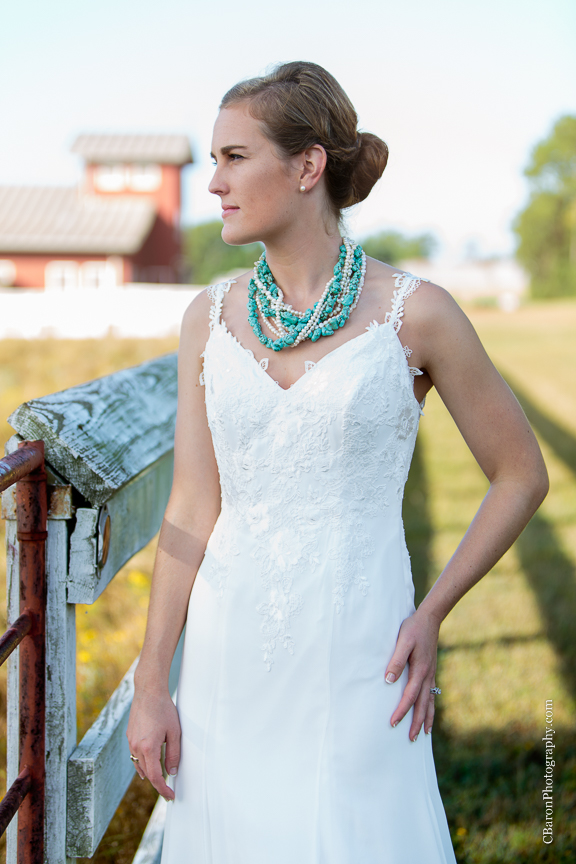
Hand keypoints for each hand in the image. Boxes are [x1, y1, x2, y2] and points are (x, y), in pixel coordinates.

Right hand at [127, 688, 180, 800]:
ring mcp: (131, 741)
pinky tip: (148, 764)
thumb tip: (172, 772)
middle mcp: (136, 747)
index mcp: (148, 748)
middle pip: (147, 773)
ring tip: (160, 780)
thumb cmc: (164, 709)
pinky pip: (135, 755)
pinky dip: (142, 763)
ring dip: (149, 773)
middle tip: (168, 791)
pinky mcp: (129, 736)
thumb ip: (173, 754)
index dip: (163, 789)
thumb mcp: (174, 732)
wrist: (148, 691)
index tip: (170, 796)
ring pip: (139, 765)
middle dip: (157, 784)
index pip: (155, 777)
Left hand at [384, 609, 439, 740]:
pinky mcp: (431, 671)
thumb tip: (389, 680)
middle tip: (411, 740)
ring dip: (426, 718)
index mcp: (420, 670)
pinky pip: (432, 694)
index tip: (393, 723)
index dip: (401, 711)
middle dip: (416, 722)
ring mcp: (431, 674)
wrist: (430, 619)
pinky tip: (428, 712)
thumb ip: (396, 660)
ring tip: (423, 734)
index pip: (410, 697)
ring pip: (430, 701)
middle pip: (423, 705)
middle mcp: (428, 675)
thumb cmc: (413, 629)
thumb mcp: (402, 641)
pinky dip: (430, 706)